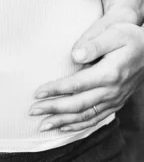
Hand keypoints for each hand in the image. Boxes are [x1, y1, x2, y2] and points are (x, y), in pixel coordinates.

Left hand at [29, 0, 143, 131]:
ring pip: (86, 116)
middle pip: (78, 105)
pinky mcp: (115, 103)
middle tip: (32, 111)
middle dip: (54, 109)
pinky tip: (64, 128)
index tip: (37, 93)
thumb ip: (94, 44)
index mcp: (110, 73)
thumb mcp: (114, 33)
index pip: (77, 85)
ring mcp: (115, 99)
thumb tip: (75, 55)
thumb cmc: (129, 36)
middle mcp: (112, 91)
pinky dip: (79, 126)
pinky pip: (96, 119)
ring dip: (63, 122)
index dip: (55, 90)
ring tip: (43, 125)